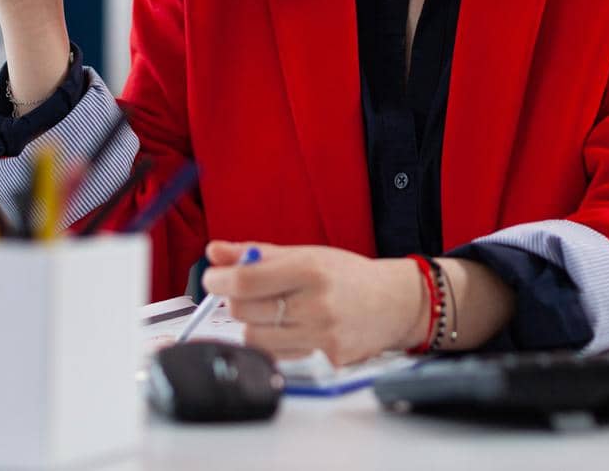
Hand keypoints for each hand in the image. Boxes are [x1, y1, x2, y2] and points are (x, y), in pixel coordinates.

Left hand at [200, 241, 426, 365]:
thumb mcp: (306, 254)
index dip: (220, 280)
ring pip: (255, 337)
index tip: (213, 278)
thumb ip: (257, 254)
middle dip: (238, 301)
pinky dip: (276, 342)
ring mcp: (322, 334)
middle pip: (244, 311)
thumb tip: (215, 251)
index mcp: (310, 269)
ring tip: (275, 311)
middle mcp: (316, 303)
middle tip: (250, 292)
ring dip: (255, 324)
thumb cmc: (347, 275)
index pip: (247, 281)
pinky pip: (279, 354)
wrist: (395, 302)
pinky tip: (294, 328)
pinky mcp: (326, 358)